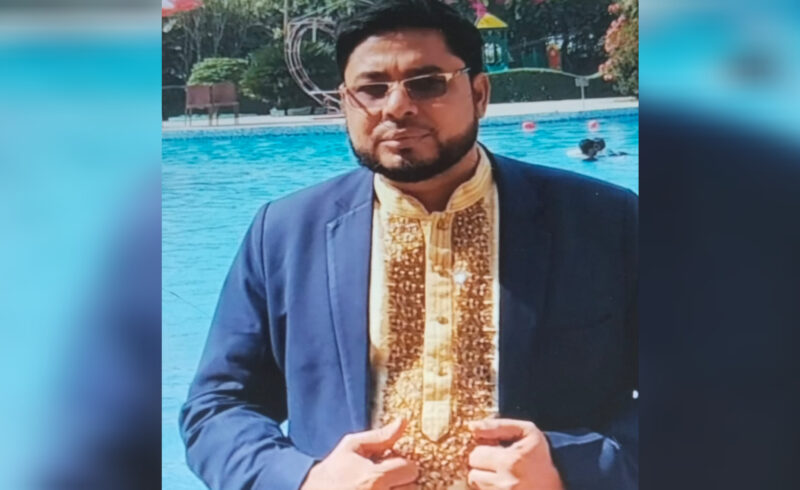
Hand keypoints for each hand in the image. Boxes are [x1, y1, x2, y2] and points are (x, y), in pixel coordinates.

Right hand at [301, 418, 418, 489]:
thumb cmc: (332, 471)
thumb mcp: (351, 447)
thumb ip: (380, 436)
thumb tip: (403, 421)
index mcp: (375, 477)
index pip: (411, 469)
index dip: (404, 465)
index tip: (392, 466)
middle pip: (413, 488)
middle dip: (403, 482)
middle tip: (386, 480)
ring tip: (380, 487)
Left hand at [466, 418, 563, 489]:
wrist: (557, 486)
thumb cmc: (540, 456)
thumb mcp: (527, 432)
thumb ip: (498, 426)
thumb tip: (472, 427)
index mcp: (511, 461)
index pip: (476, 455)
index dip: (484, 451)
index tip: (496, 452)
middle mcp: (506, 483)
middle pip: (472, 473)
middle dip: (481, 467)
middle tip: (497, 465)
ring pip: (477, 486)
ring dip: (484, 480)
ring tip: (501, 477)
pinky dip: (487, 489)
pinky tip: (501, 485)